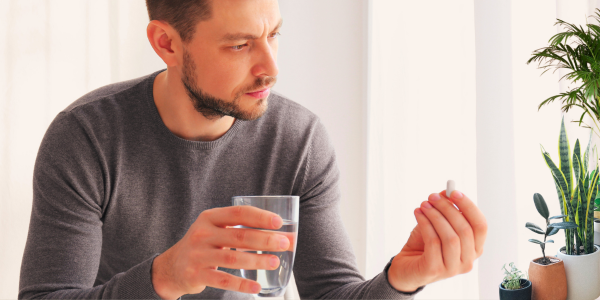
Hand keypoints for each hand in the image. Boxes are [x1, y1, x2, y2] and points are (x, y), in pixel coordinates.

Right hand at [151, 206, 294, 299]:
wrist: (171, 267)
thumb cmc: (203, 245)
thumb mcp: (215, 230)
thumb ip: (241, 230)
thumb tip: (281, 235)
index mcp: (210, 218)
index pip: (238, 213)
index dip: (260, 217)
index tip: (278, 222)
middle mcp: (202, 234)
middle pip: (239, 236)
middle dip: (265, 240)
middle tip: (284, 243)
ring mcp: (198, 255)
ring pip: (233, 259)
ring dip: (257, 261)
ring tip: (274, 262)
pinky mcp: (196, 275)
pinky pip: (223, 280)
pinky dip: (241, 284)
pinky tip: (256, 286)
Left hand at [387, 190, 486, 291]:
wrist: (407, 268)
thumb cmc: (425, 245)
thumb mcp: (437, 225)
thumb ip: (446, 210)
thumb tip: (447, 192)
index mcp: (474, 249)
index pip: (481, 226)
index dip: (469, 207)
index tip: (453, 192)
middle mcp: (468, 261)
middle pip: (465, 230)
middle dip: (447, 208)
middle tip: (432, 196)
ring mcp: (452, 269)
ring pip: (451, 237)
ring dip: (436, 216)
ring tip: (424, 205)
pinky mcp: (435, 270)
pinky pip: (434, 242)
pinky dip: (425, 224)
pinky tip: (418, 214)